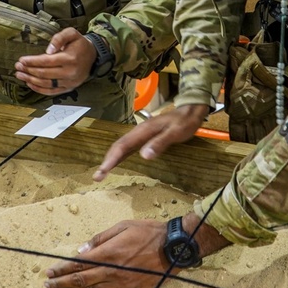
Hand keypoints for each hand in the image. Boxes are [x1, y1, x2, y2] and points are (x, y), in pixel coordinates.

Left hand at [15, 28, 95, 94]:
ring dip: (31, 80)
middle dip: (28, 70)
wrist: (93, 56)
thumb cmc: (80, 44)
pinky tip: (30, 84)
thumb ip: (59, 38)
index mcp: (70, 58)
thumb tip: (48, 50)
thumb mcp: (71, 33)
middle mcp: (70, 72)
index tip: (21, 60)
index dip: (32, 61)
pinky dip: (39, 89)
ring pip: (46, 84)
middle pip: (44, 74)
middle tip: (17, 67)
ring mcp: (69, 82)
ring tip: (20, 75)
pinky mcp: (69, 88)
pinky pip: (52, 91)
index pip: (46, 61)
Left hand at [44, 214, 230, 287]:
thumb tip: (82, 249)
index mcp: (108, 252)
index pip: (78, 263)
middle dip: (61, 282)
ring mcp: (119, 282)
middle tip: (48, 284)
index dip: (62, 268)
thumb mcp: (123, 226)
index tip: (50, 271)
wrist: (172, 248)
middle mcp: (111, 269)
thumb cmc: (148, 232)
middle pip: (80, 279)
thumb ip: (100, 238)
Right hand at [93, 103, 208, 180]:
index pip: (123, 146)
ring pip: (122, 147)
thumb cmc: (184, 122)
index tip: (102, 172)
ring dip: (112, 159)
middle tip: (97, 177)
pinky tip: (117, 163)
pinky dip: (120, 156)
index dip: (111, 159)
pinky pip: (129, 147)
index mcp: (143, 130)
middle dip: (107, 161)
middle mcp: (139, 132)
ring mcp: (141, 134)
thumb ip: (160, 143)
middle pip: (118, 146)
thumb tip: (143, 156)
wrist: (190, 111)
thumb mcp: (176, 133)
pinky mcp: (145, 137)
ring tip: (102, 173)